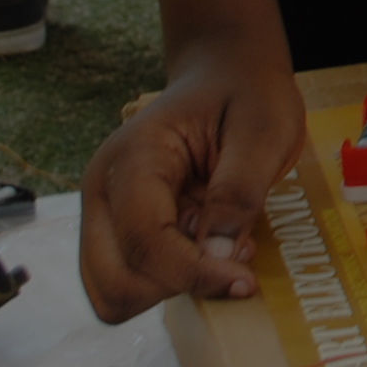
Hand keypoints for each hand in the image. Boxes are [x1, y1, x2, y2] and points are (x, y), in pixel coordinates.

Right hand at [78, 26, 306, 322]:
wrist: (225, 73)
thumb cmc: (246, 94)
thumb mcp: (263, 130)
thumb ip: (238, 192)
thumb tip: (216, 257)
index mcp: (133, 158)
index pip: (145, 241)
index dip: (193, 274)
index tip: (244, 281)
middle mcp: (102, 190)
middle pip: (114, 282)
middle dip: (176, 286)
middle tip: (233, 260)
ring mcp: (103, 213)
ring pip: (113, 292)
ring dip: (168, 289)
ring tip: (218, 250)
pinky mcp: (115, 230)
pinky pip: (127, 281)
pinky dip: (164, 283)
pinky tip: (204, 250)